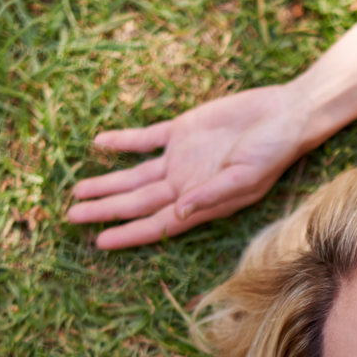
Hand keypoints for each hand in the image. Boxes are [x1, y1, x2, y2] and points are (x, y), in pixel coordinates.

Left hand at [65, 83, 312, 249]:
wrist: (285, 114)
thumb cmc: (273, 152)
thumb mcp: (246, 177)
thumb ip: (212, 194)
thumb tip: (180, 211)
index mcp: (199, 202)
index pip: (155, 223)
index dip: (127, 233)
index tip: (99, 241)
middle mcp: (185, 184)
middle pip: (136, 202)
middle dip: (104, 210)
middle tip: (71, 216)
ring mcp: (181, 158)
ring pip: (134, 174)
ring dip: (106, 182)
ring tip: (77, 190)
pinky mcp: (182, 130)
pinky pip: (145, 139)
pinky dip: (123, 142)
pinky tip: (99, 144)